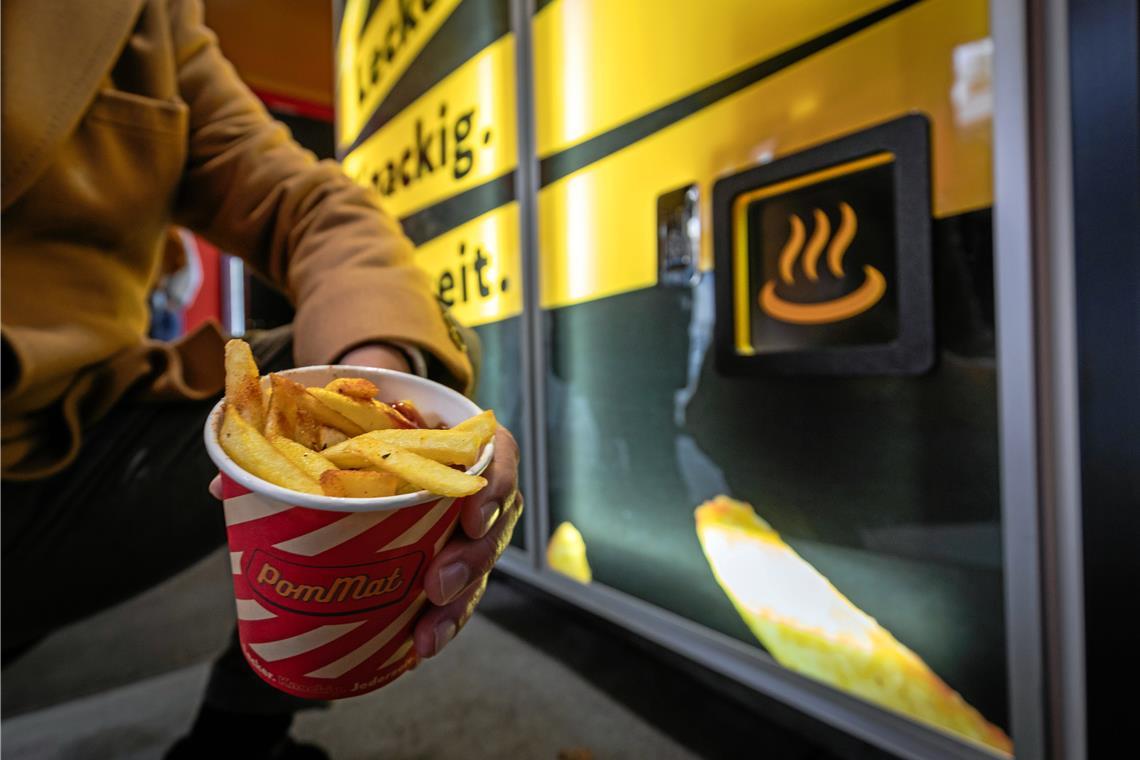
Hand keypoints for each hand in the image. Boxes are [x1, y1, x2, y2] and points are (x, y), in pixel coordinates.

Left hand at [207, 344, 523, 660]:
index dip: (494, 488)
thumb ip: (292, 447)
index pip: (498, 458)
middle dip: (470, 560)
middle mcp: (474, 484)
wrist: (378, 428)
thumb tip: (222, 484)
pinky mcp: (451, 555)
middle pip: (493, 524)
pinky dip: (442, 621)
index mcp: (461, 441)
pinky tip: (418, 647)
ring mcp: (468, 525)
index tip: (471, 517)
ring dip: (459, 605)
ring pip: (480, 566)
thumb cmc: (365, 424)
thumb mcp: (339, 423)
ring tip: (426, 636)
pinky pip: (460, 592)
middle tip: (436, 584)